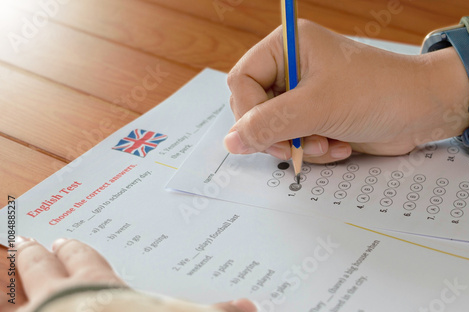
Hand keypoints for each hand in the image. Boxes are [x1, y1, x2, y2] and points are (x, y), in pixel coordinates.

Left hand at [14, 237, 255, 311]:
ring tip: (7, 264)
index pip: (84, 259)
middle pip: (41, 269)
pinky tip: (5, 303)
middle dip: (35, 254)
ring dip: (10, 279)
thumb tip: (250, 305)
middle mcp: (60, 298)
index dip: (75, 250)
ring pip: (14, 292)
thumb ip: (215, 311)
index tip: (66, 239)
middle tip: (27, 240)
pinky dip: (7, 305)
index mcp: (97, 287)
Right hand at [224, 19, 468, 162]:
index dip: (248, 112)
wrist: (424, 111)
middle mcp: (291, 69)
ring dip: (299, 145)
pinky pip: (294, 141)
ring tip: (328, 144)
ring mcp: (303, 95)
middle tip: (300, 143)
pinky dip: (313, 150)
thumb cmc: (379, 92)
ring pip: (273, 130)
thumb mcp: (318, 106)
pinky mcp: (316, 118)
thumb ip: (269, 123)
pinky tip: (338, 146)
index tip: (265, 135)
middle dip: (278, 133)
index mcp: (287, 47)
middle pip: (253, 108)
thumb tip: (231, 141)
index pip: (241, 80)